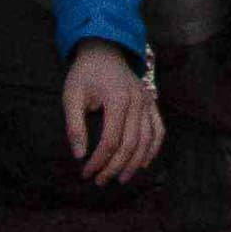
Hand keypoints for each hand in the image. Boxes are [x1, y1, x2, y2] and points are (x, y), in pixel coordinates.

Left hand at [62, 41, 163, 184]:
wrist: (104, 50)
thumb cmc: (85, 74)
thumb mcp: (72, 96)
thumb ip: (74, 126)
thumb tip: (79, 155)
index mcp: (118, 100)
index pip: (111, 141)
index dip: (99, 161)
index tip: (85, 173)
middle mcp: (138, 102)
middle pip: (130, 144)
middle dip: (115, 167)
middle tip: (100, 181)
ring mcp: (148, 102)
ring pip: (147, 140)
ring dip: (135, 163)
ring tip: (121, 178)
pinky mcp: (151, 102)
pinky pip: (159, 129)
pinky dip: (154, 148)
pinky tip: (144, 163)